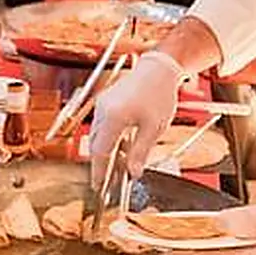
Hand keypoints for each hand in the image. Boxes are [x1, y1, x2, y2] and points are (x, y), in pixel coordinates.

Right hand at [88, 50, 184, 181]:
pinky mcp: (107, 101)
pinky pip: (103, 125)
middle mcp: (103, 110)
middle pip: (96, 144)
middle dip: (101, 164)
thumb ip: (140, 152)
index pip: (100, 152)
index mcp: (113, 118)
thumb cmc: (159, 94)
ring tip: (117, 166)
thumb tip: (133, 174)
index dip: (98, 171)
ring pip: (99, 135)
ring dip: (105, 151)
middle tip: (107, 182)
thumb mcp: (153, 128)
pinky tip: (121, 147)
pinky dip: (109, 139)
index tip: (98, 186)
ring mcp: (103, 104)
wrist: (159, 68)